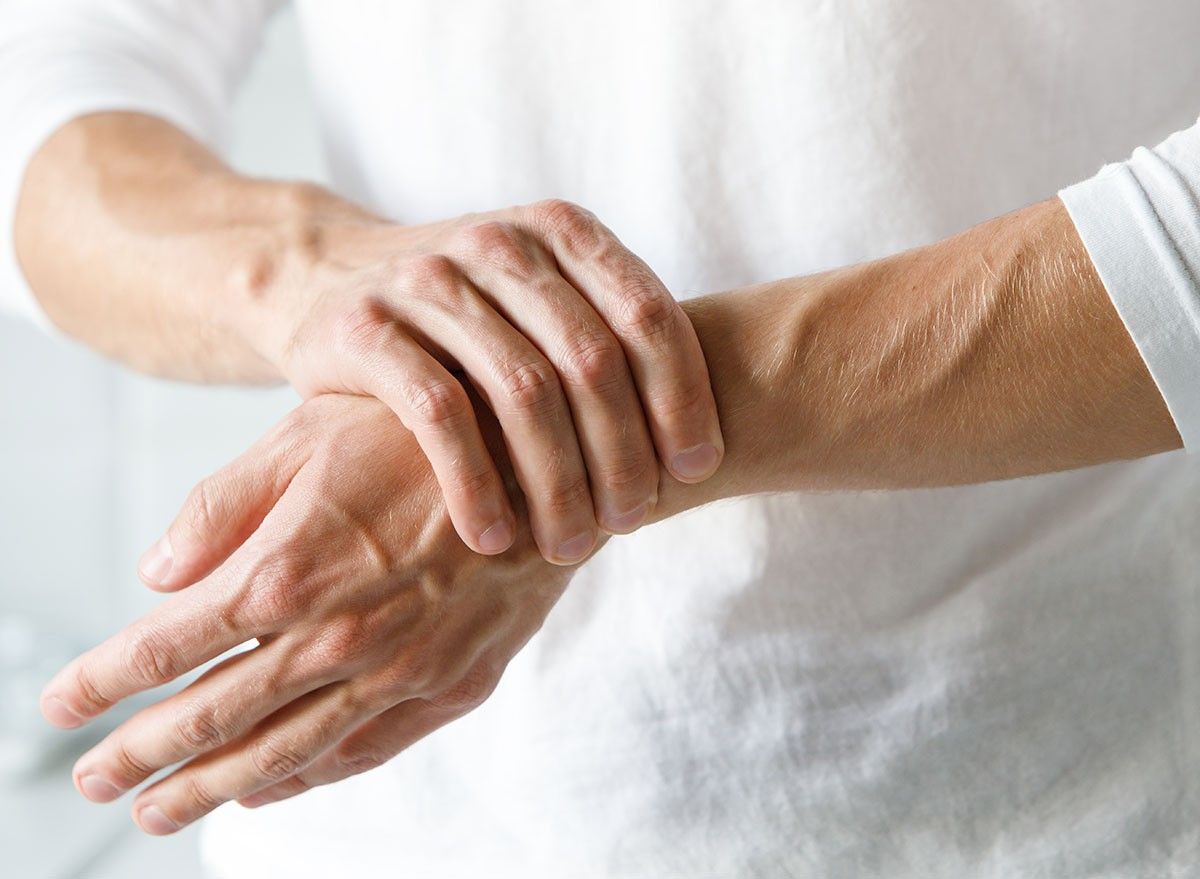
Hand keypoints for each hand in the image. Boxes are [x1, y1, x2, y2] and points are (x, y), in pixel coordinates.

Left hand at [41, 395, 576, 833]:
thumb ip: (226, 505)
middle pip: (214, 717)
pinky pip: (364, 751)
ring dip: (211, 788)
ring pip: (285, 752)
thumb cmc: (425, 432)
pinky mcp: (454, 685)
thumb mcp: (312, 433)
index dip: (103, 681)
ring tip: (160, 812)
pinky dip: (308, 778)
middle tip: (91, 782)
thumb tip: (156, 573)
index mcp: (289, 570)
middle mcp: (337, 637)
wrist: (555, 456)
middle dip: (141, 756)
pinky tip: (271, 792)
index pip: (167, 647)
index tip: (58, 705)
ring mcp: (400, 672)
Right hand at [226, 197, 722, 566]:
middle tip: (629, 524)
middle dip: (622, 455)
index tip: (695, 470)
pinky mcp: (366, 327)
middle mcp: (500, 243)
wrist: (325, 278)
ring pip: (522, 392)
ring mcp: (428, 280)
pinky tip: (493, 538)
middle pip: (591, 361)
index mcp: (560, 230)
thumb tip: (701, 446)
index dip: (683, 397)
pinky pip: (440, 416)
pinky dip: (476, 485)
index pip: (648, 314)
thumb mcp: (539, 300)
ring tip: (569, 545)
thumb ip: (609, 339)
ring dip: (557, 483)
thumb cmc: (463, 313)